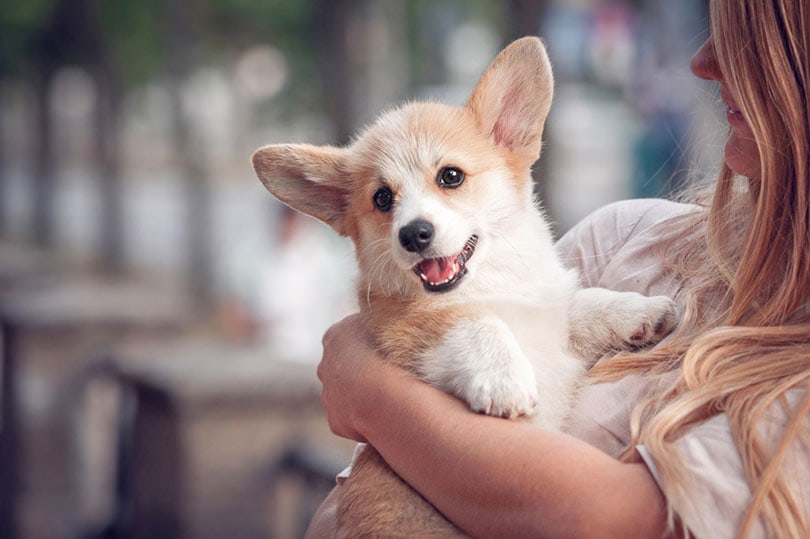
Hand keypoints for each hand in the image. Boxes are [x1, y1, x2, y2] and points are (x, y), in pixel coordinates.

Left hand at [317, 313, 394, 441]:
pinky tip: (382, 416)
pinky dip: (363, 420)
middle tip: (384, 376)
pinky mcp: (335, 421)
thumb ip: (377, 322)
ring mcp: (328, 395)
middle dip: (357, 372)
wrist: (382, 395)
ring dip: (360, 397)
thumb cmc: (389, 355)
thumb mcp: (386, 322)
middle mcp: (325, 365)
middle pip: (340, 367)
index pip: (348, 337)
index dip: (366, 344)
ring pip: (343, 395)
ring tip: (387, 398)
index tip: (383, 350)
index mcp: (335, 336)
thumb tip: (383, 320)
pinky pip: (349, 420)